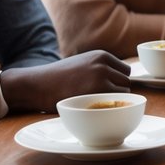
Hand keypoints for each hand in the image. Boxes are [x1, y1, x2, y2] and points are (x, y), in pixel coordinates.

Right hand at [0, 50, 130, 112]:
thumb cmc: (59, 78)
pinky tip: (97, 109)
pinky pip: (116, 102)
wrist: (38, 84)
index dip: (118, 82)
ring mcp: (101, 76)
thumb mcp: (82, 64)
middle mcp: (104, 64)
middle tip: (102, 101)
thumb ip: (100, 68)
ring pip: (124, 92)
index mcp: (102, 55)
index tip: (108, 91)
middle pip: (126, 81)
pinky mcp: (97, 91)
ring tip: (98, 105)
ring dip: (115, 100)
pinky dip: (110, 107)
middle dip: (118, 92)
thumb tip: (122, 81)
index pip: (125, 71)